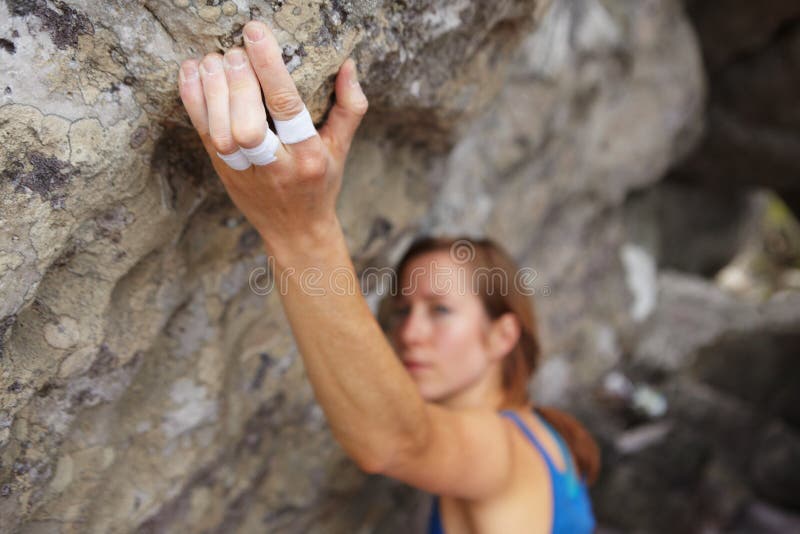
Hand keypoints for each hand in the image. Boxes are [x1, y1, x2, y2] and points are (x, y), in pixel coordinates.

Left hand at [178, 20, 367, 255]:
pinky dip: (193, 100)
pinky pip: (203, 135)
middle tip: (234, 50)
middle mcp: (277, 167)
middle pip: (250, 125)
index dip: (269, 69)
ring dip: (212, 90)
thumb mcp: (342, 148)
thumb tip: (348, 65)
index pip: (288, 108)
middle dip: (238, 82)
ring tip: (213, 58)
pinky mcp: (223, 171)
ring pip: (222, 133)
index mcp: (309, 157)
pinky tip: (193, 72)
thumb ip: (349, 107)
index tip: (255, 33)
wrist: (295, 232)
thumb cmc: (320, 184)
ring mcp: (246, 173)